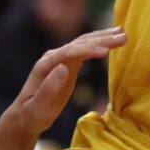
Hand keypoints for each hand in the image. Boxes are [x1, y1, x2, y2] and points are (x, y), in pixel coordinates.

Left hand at [1, 27, 126, 137]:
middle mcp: (53, 57)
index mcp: (45, 65)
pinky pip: (86, 48)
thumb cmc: (32, 114)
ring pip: (84, 42)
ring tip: (123, 33)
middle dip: (101, 39)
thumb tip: (63, 67)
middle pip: (79, 43)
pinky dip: (100, 42)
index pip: (68, 53)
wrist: (26, 115)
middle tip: (123, 37)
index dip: (87, 50)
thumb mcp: (38, 106)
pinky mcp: (68, 63)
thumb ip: (49, 88)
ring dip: (103, 37)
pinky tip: (112, 38)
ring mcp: (61, 58)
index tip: (105, 52)